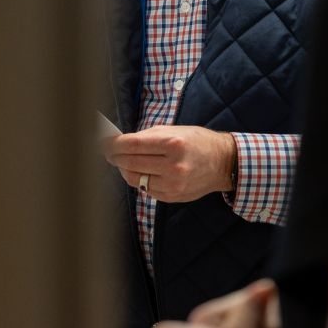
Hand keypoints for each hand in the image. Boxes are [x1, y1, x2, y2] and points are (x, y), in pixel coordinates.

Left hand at [102, 125, 236, 202]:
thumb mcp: (175, 130)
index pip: (131, 145)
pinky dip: (141, 180)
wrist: (223, 163)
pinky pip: (147, 190)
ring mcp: (173, 184)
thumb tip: (120, 142)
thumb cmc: (197, 142)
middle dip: (115, 157)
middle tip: (109, 152)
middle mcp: (173, 166)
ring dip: (125, 170)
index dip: (113, 144)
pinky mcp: (173, 196)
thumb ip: (147, 136)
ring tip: (125, 162)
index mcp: (173, 144)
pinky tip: (143, 172)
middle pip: (130, 163)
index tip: (103, 142)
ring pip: (136, 179)